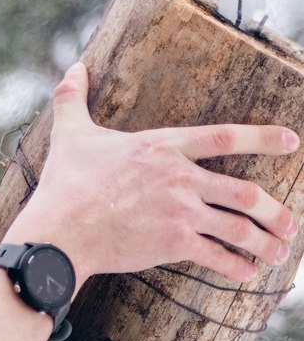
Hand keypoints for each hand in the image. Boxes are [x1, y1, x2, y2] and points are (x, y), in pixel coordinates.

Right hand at [10, 61, 299, 285]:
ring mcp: (180, 211)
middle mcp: (180, 177)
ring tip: (280, 253)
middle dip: (275, 211)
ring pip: (239, 227)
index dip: (264, 138)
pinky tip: (249, 273)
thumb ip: (74, 99)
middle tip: (290, 223)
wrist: (60, 231)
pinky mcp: (173, 243)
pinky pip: (217, 256)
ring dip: (265, 241)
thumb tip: (73, 68)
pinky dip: (237, 266)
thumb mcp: (70, 133)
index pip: (226, 136)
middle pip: (245, 192)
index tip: (292, 141)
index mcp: (163, 146)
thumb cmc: (64, 184)